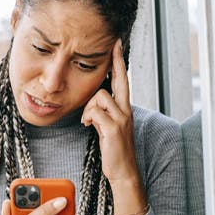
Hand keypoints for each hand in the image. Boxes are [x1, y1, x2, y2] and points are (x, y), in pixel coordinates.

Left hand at [81, 39, 137, 183]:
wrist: (124, 171)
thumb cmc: (114, 149)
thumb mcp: (110, 126)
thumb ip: (104, 112)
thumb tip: (93, 102)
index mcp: (124, 108)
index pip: (122, 80)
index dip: (119, 63)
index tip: (116, 45)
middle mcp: (126, 110)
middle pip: (120, 80)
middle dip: (116, 61)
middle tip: (114, 44)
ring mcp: (122, 118)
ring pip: (100, 96)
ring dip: (89, 107)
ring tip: (89, 121)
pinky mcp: (115, 128)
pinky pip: (96, 112)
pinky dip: (89, 117)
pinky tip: (89, 126)